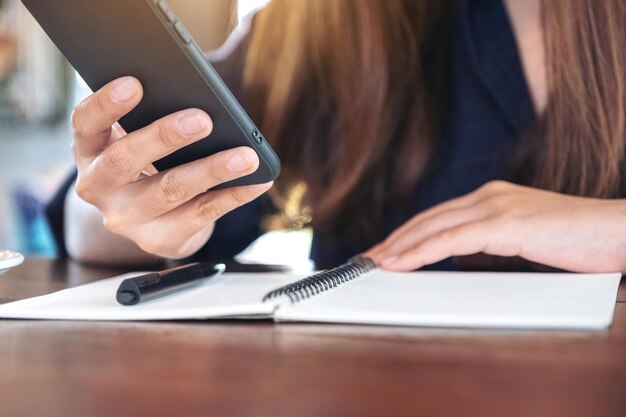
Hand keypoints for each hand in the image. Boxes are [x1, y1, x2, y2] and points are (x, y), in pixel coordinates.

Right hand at [71, 76, 271, 258]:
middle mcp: (99, 186)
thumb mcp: (137, 135)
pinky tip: (257, 180)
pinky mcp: (159, 240)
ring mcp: (126, 218)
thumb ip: (153, 113)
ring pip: (169, 191)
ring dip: (211, 170)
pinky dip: (234, 195)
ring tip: (246, 156)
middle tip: (202, 119)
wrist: (151, 219)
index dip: (106, 104)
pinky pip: (201, 215)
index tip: (134, 84)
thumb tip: (201, 97)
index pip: (86, 123)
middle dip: (165, 137)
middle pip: (125, 160)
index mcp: (90, 150)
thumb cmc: (149, 160)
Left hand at [366, 181, 625, 272]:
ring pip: (432, 228)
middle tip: (367, 258)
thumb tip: (464, 257)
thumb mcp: (524, 241)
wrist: (620, 231)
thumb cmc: (577, 241)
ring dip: (398, 247)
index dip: (406, 234)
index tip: (385, 250)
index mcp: (491, 198)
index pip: (437, 216)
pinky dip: (421, 252)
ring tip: (373, 263)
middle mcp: (488, 196)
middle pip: (427, 219)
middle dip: (393, 240)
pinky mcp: (506, 223)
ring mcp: (496, 206)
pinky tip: (400, 263)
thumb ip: (491, 243)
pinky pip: (451, 241)